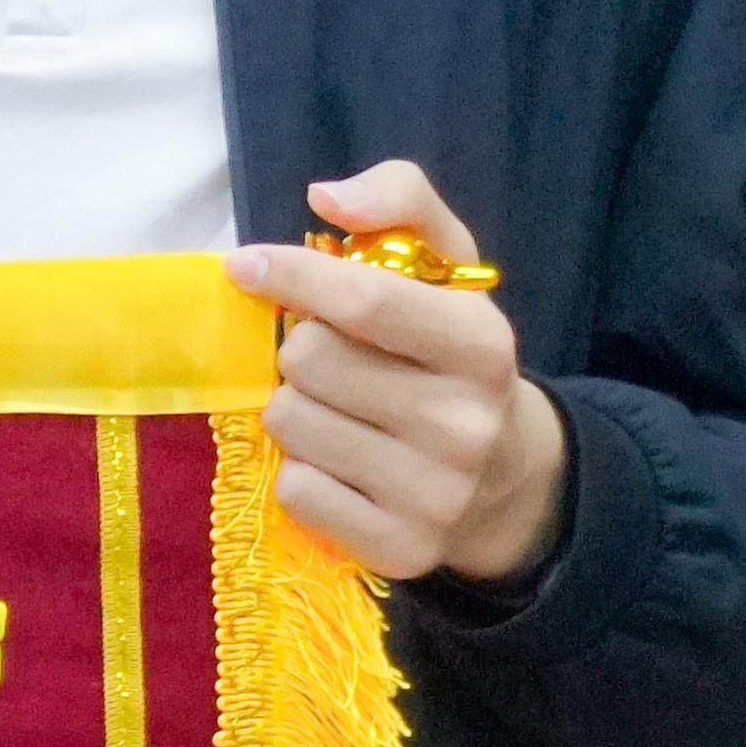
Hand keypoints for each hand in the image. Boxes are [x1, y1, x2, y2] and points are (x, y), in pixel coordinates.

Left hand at [227, 166, 566, 584]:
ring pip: (289, 424)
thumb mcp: (447, 266)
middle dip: (301, 350)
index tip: (244, 266)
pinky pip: (295, 491)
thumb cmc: (448, 353)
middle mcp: (465, 425)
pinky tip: (340, 463)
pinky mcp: (399, 549)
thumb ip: (399, 201)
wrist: (502, 475)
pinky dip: (301, 471)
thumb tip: (327, 197)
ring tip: (338, 410)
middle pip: (308, 361)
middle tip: (331, 360)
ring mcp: (434, 496)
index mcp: (482, 346)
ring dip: (295, 408)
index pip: (365, 301)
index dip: (293, 276)